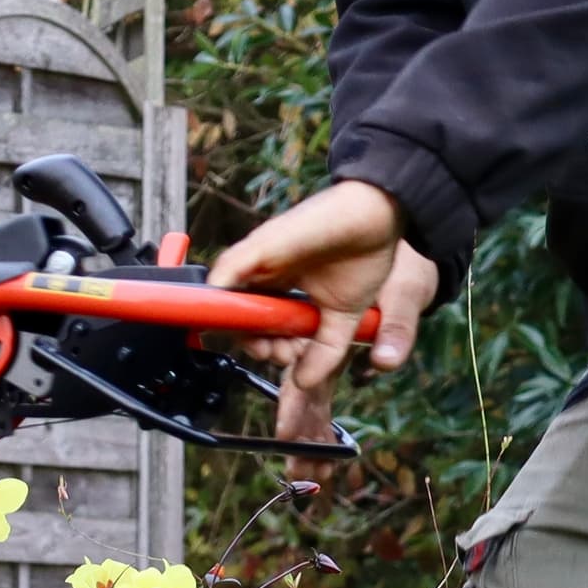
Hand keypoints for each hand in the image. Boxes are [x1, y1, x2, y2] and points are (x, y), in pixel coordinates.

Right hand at [205, 181, 430, 444]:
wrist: (377, 214)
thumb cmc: (319, 220)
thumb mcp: (267, 243)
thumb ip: (235, 266)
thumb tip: (211, 297)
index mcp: (260, 273)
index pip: (236, 311)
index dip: (235, 329)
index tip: (240, 338)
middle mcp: (283, 291)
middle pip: (261, 332)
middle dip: (261, 347)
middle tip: (269, 351)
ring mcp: (312, 304)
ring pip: (290, 343)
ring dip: (286, 355)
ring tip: (291, 353)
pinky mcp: (343, 314)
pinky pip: (326, 348)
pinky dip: (315, 366)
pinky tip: (307, 373)